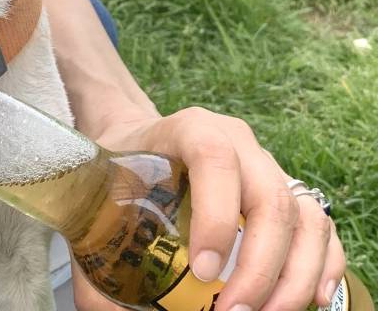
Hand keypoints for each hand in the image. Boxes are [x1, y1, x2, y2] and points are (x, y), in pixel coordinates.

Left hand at [71, 108, 344, 310]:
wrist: (135, 137)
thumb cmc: (118, 164)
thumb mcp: (100, 189)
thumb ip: (100, 245)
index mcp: (191, 128)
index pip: (214, 159)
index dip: (216, 217)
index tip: (202, 272)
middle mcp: (237, 140)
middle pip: (269, 198)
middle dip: (258, 268)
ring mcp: (267, 163)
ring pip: (303, 216)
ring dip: (294, 276)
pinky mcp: (285, 189)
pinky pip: (319, 226)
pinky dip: (322, 265)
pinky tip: (309, 299)